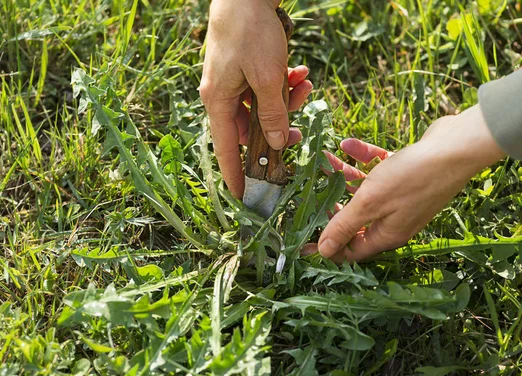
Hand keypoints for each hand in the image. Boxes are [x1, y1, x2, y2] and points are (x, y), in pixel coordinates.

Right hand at [199, 0, 312, 198]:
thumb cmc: (251, 33)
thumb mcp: (268, 78)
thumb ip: (272, 115)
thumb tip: (275, 143)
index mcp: (218, 101)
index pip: (225, 149)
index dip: (234, 173)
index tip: (241, 196)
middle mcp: (221, 96)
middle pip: (250, 129)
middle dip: (278, 128)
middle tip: (300, 132)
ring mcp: (232, 83)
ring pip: (262, 108)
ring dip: (286, 101)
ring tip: (304, 85)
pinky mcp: (243, 70)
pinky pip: (264, 89)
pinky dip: (282, 85)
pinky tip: (300, 73)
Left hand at [316, 105, 505, 261]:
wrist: (456, 148)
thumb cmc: (412, 178)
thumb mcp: (370, 203)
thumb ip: (344, 225)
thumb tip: (323, 251)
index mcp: (386, 234)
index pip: (350, 249)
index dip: (327, 245)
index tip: (303, 238)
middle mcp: (393, 219)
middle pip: (355, 219)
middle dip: (332, 205)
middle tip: (310, 192)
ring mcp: (401, 196)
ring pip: (364, 190)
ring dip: (343, 176)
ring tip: (323, 160)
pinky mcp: (406, 173)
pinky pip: (378, 169)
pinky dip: (363, 158)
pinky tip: (347, 144)